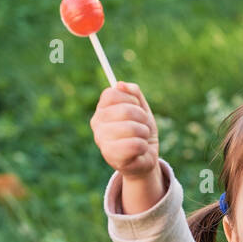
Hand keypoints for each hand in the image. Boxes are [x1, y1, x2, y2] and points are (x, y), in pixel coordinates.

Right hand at [90, 81, 164, 201]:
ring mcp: (102, 140)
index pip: (112, 94)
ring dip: (144, 133)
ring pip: (131, 128)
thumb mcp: (142, 108)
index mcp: (102, 109)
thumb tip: (120, 84)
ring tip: (141, 139)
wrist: (145, 157)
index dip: (131, 99)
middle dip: (142, 117)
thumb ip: (133, 93)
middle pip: (124, 110)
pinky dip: (144, 146)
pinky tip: (139, 150)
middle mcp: (97, 124)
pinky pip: (135, 145)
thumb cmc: (141, 131)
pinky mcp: (111, 157)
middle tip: (143, 126)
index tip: (137, 108)